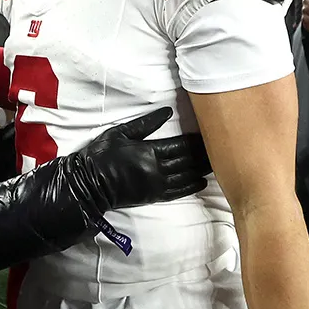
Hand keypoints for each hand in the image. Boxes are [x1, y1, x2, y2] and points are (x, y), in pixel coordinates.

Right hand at [79, 107, 210, 210]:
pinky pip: (179, 192)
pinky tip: (202, 181)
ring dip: (202, 169)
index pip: (181, 145)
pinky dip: (192, 186)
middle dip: (203, 154)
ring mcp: (157, 185)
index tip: (207, 134)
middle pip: (188, 161)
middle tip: (218, 147)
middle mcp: (158, 169)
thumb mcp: (120, 133)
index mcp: (150, 151)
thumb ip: (145, 124)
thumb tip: (167, 112)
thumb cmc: (101, 155)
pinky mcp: (154, 196)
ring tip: (214, 162)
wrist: (90, 184)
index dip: (196, 140)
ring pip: (187, 176)